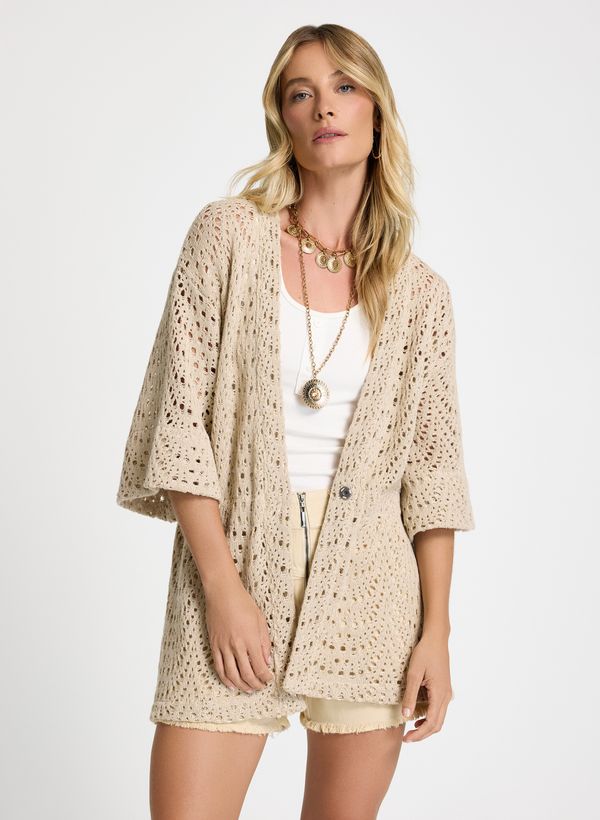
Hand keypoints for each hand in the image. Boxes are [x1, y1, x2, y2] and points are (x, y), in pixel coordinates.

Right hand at [204, 579, 274, 693]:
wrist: (222, 593)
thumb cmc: (243, 603)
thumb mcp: (260, 620)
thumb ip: (264, 642)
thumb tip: (267, 660)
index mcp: (250, 640)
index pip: (259, 667)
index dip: (265, 677)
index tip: (269, 679)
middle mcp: (237, 646)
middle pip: (246, 674)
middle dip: (255, 685)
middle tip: (260, 687)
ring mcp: (223, 647)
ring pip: (231, 675)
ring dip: (241, 686)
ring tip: (248, 690)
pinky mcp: (213, 645)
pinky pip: (218, 667)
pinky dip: (225, 679)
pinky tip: (231, 685)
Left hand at [401, 633, 452, 741]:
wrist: (436, 639)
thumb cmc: (424, 653)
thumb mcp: (414, 673)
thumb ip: (410, 695)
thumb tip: (405, 716)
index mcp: (439, 694)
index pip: (431, 723)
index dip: (419, 734)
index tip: (406, 738)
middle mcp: (446, 696)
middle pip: (437, 724)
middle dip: (422, 734)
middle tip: (407, 738)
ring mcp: (447, 693)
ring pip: (439, 718)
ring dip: (427, 727)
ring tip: (411, 730)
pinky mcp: (445, 689)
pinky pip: (439, 709)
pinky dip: (430, 718)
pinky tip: (418, 716)